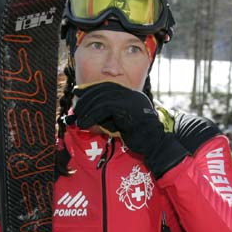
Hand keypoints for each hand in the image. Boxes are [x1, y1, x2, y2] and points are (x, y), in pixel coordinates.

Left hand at [72, 82, 187, 176]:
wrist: (155, 145)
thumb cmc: (138, 138)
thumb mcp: (120, 123)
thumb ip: (107, 116)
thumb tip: (86, 115)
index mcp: (131, 96)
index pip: (108, 86)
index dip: (91, 88)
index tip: (78, 91)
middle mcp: (132, 95)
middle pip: (104, 89)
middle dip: (87, 98)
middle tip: (76, 108)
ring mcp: (131, 100)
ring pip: (103, 98)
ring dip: (87, 109)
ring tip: (79, 120)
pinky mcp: (128, 108)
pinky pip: (105, 108)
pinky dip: (92, 115)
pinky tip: (85, 123)